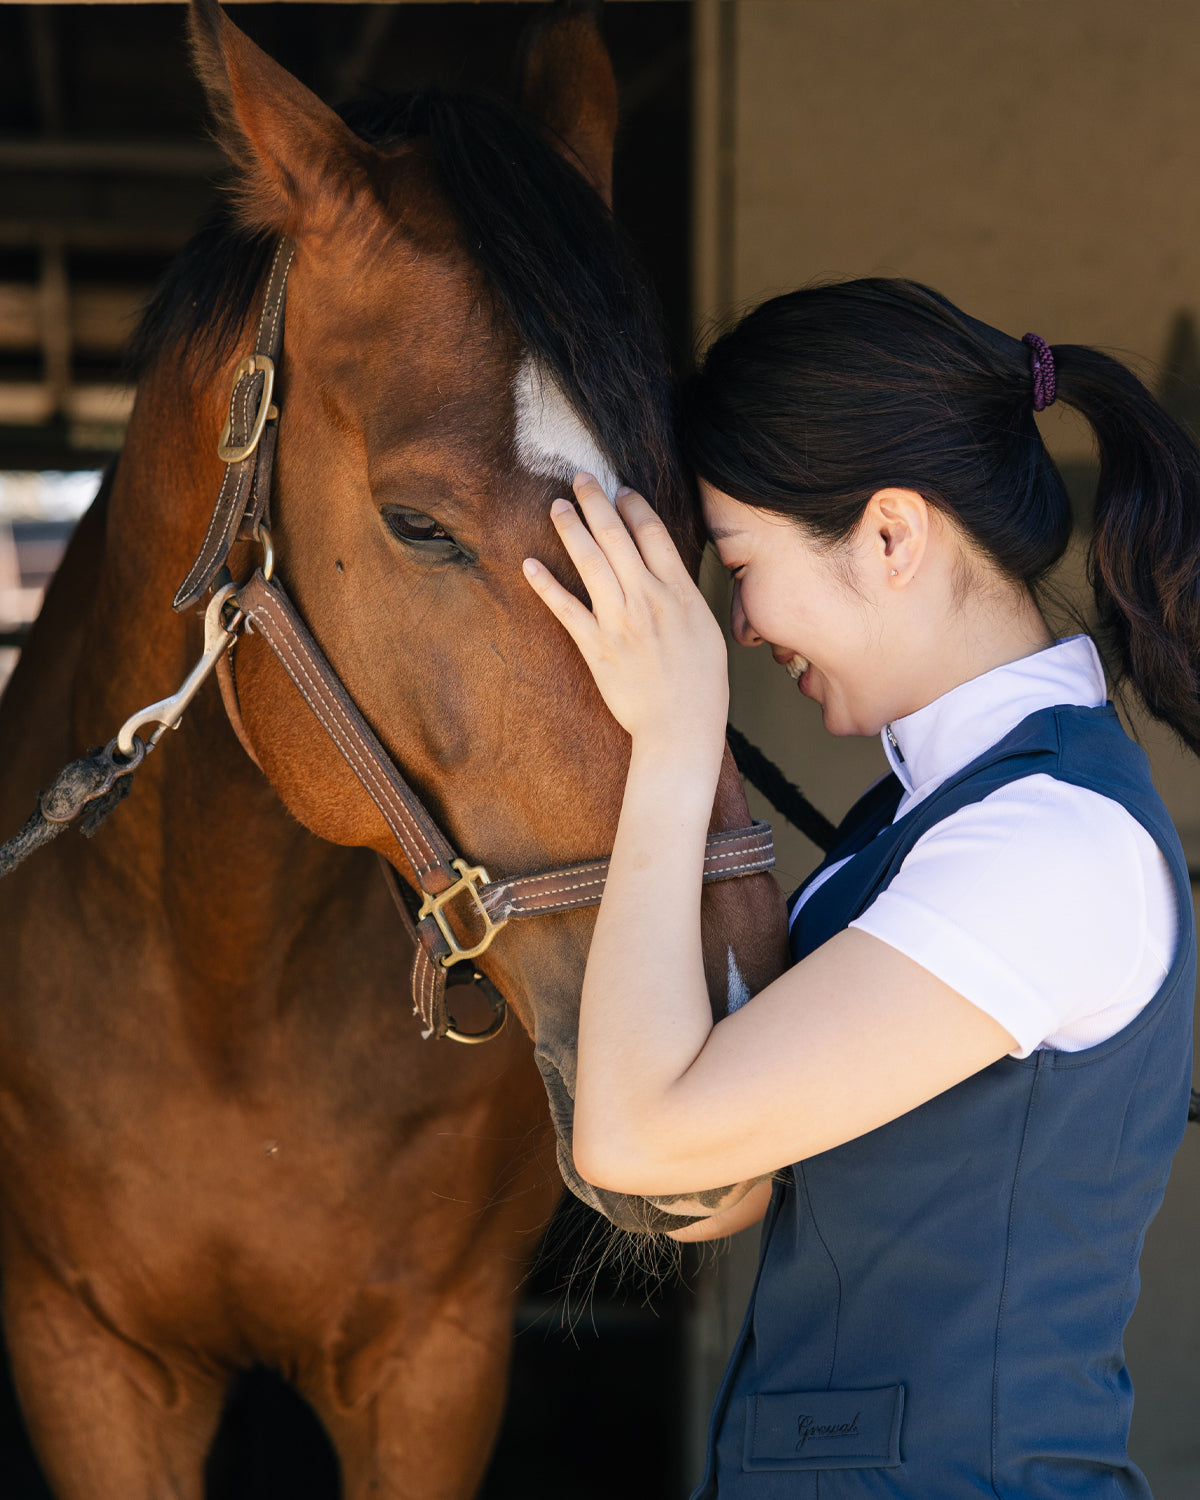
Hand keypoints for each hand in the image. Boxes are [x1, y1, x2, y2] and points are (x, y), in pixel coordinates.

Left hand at [522, 473, 728, 756]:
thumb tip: (669, 572)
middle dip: (596, 501)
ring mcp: (619, 620)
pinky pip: (565, 608)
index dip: (634, 505)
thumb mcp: (706, 630)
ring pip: (589, 561)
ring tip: (557, 506)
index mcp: (679, 592)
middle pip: (616, 535)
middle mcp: (648, 598)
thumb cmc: (701, 685)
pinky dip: (545, 584)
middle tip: (580, 479)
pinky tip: (529, 564)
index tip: (622, 490)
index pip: (653, 533)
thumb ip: (684, 596)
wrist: (680, 727)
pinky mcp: (595, 646)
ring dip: (570, 528)